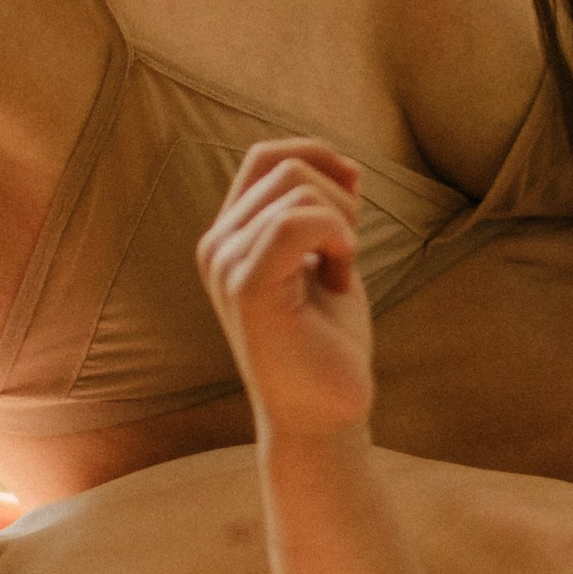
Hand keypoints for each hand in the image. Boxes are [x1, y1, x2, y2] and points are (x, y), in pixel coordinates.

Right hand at [196, 138, 374, 435]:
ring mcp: (225, 265)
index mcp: (231, 237)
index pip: (266, 157)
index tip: (355, 195)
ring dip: (341, 225)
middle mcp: (217, 246)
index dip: (318, 157)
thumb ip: (322, 214)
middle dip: (338, 198)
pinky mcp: (245, 287)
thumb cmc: (327, 344)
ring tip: (338, 275)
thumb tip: (345, 166)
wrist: (324, 416)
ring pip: (295, 189)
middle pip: (285, 166)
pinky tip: (338, 280)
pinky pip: (294, 221)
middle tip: (345, 256)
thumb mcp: (326, 261)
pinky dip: (336, 239)